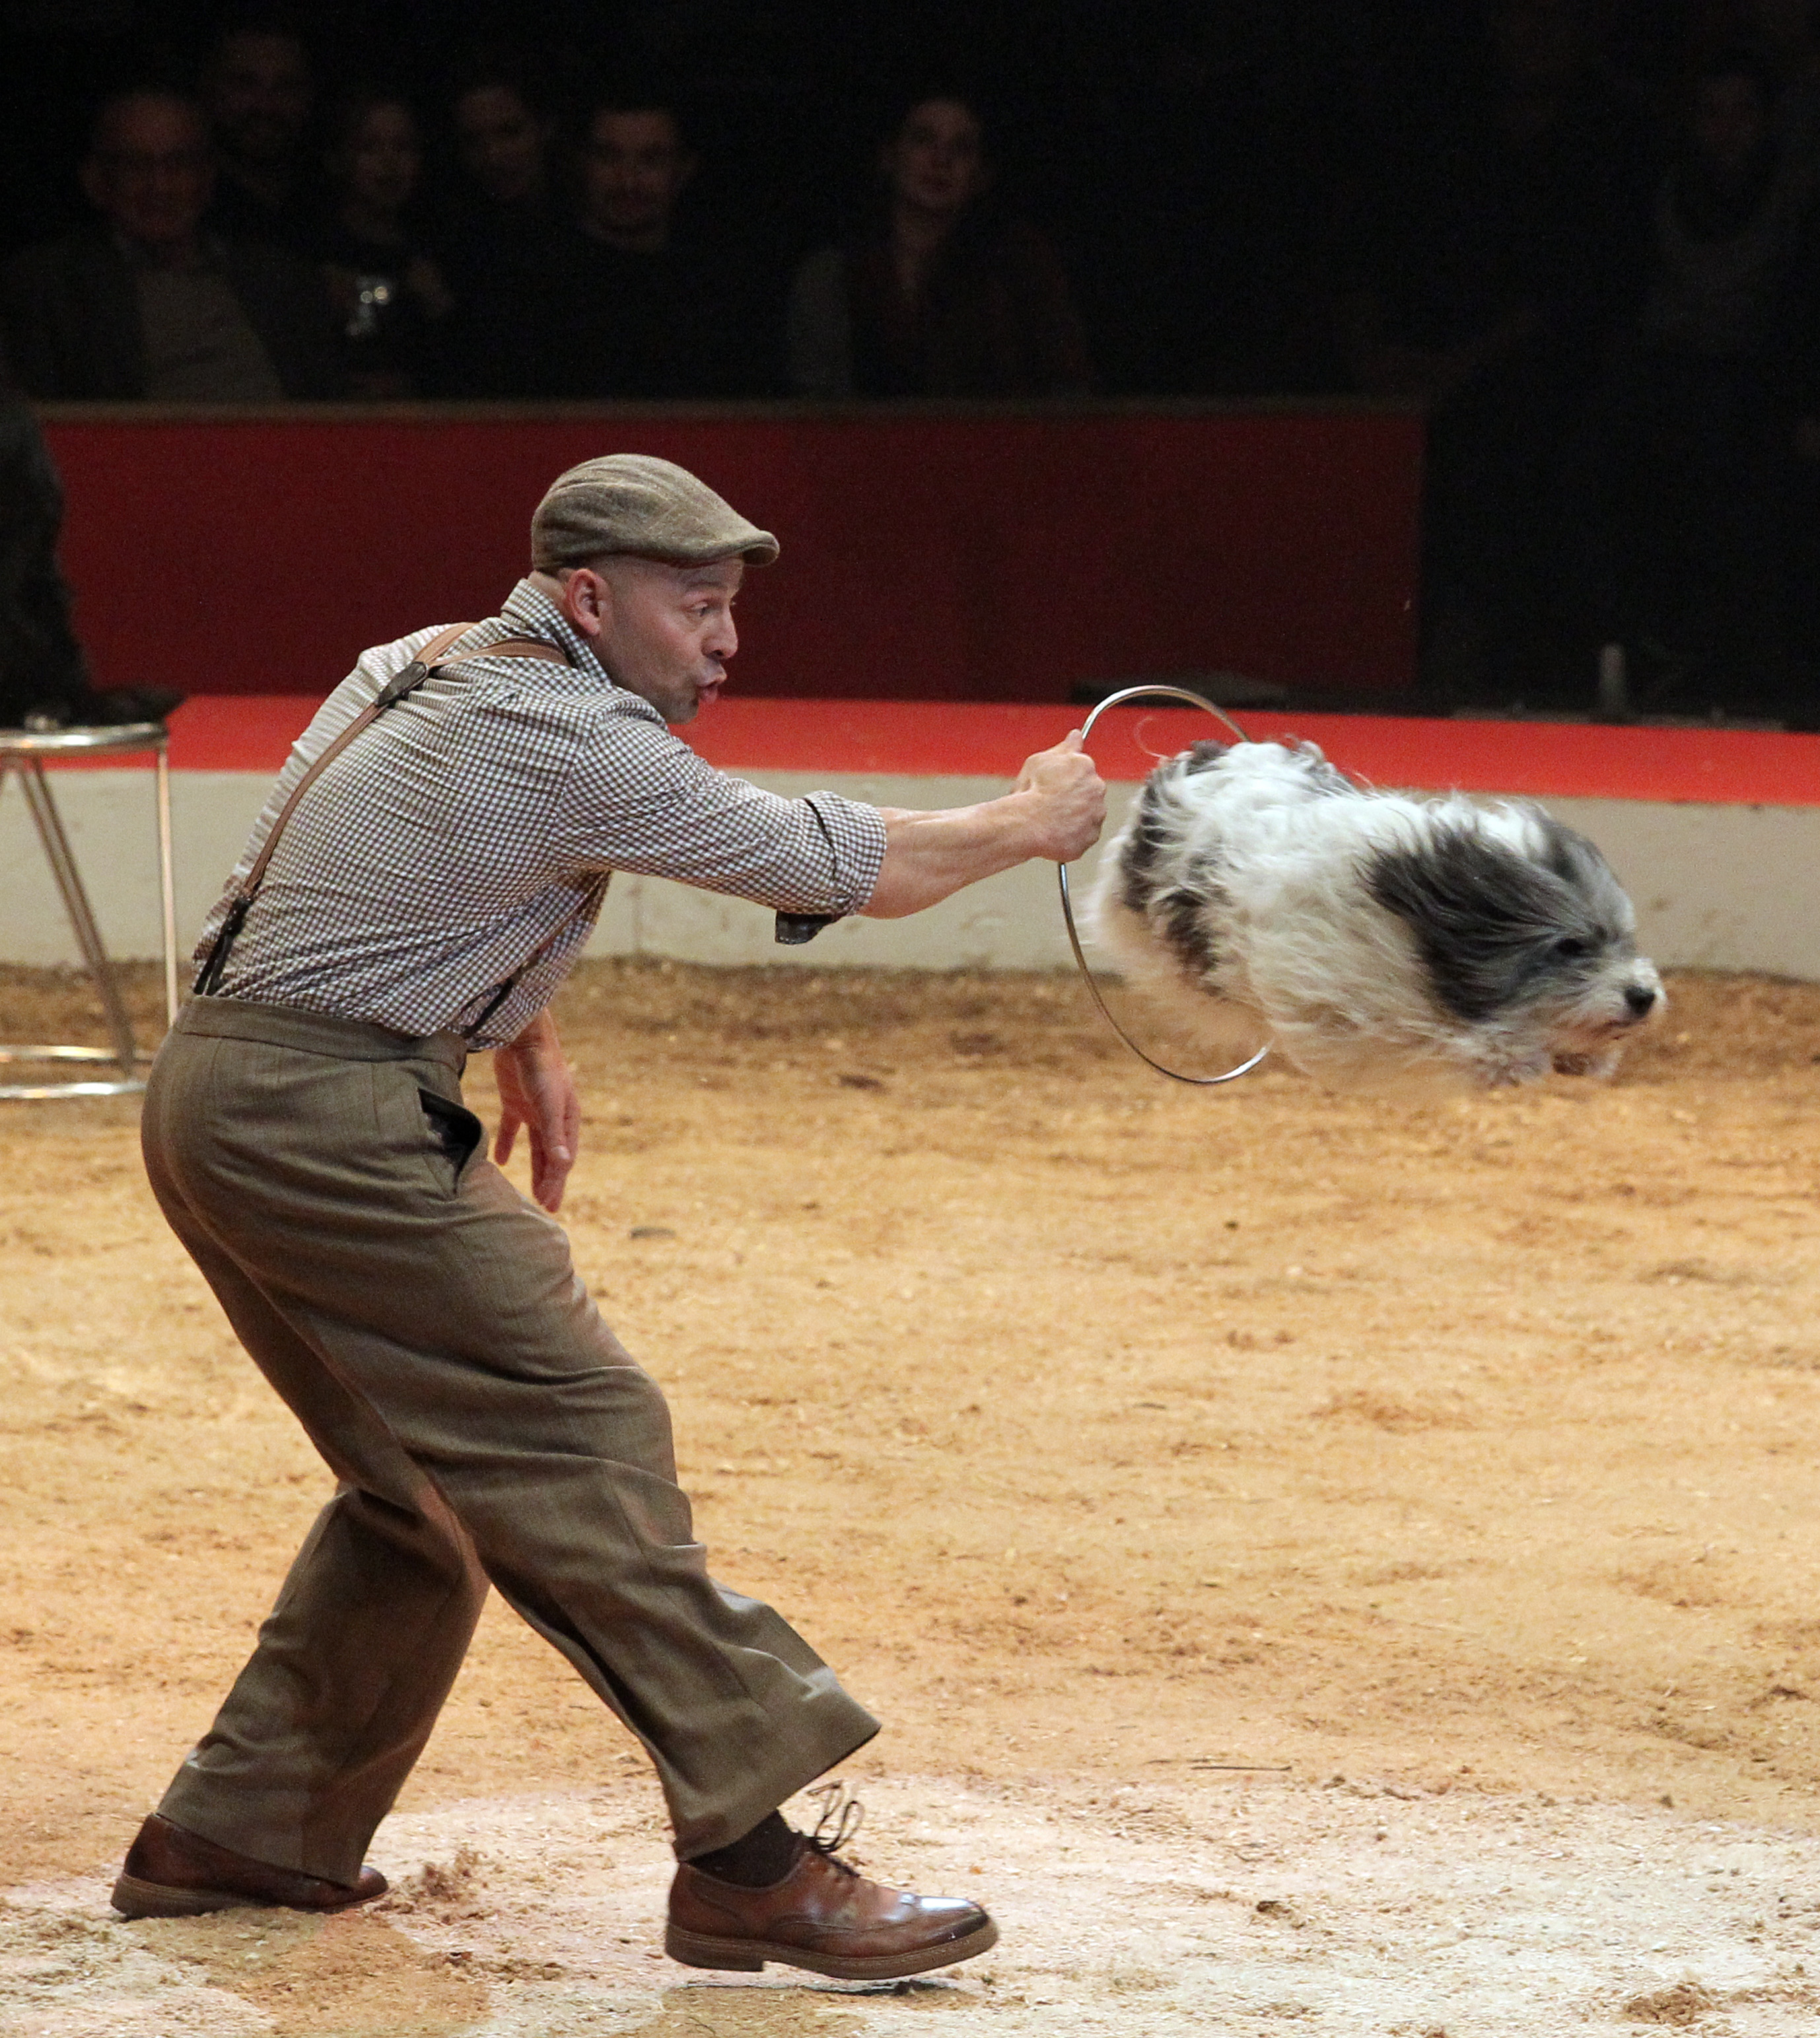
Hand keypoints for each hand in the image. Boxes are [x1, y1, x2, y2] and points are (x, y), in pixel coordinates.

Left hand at [492, 1011, 579, 1212]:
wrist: (523, 1037)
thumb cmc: (542, 1068)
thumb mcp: (548, 1104)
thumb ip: (554, 1134)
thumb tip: (562, 1165)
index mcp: (567, 1119)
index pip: (563, 1158)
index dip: (556, 1181)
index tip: (549, 1204)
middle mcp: (553, 1118)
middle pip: (552, 1156)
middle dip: (550, 1181)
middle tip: (548, 1207)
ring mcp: (534, 1110)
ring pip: (535, 1147)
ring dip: (534, 1168)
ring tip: (531, 1193)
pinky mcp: (515, 1101)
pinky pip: (512, 1129)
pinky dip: (507, 1145)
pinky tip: (501, 1162)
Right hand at [1012, 729, 1105, 860]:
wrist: (1028, 823)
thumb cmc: (1032, 791)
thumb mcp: (1040, 760)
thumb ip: (1064, 747)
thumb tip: (1076, 735)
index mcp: (1085, 766)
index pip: (1082, 769)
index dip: (1066, 778)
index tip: (1056, 784)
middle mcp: (1097, 788)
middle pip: (1088, 791)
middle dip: (1073, 796)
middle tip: (1052, 802)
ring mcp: (1096, 814)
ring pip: (1088, 813)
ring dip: (1074, 815)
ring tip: (1052, 818)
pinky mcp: (1091, 836)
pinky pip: (1084, 834)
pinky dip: (1073, 834)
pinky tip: (1056, 831)